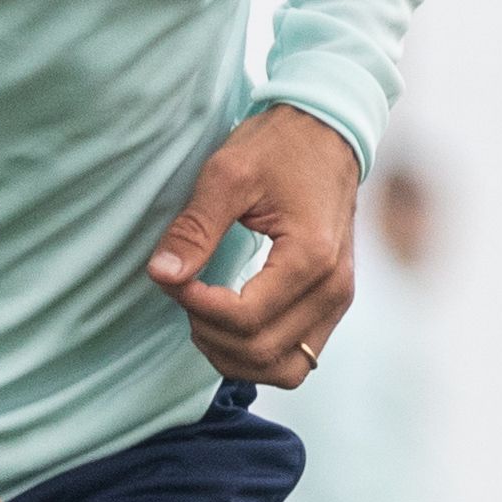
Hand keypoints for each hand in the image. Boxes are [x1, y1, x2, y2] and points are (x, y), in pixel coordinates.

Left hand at [144, 105, 361, 387]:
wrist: (328, 132)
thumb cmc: (279, 145)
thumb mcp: (227, 174)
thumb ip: (194, 229)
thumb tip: (162, 274)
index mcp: (312, 256)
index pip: (246, 317)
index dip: (197, 306)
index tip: (171, 276)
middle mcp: (334, 288)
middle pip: (261, 352)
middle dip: (209, 333)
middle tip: (184, 292)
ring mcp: (339, 301)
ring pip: (284, 369)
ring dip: (234, 355)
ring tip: (204, 313)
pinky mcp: (333, 305)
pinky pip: (296, 358)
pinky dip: (258, 354)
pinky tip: (229, 322)